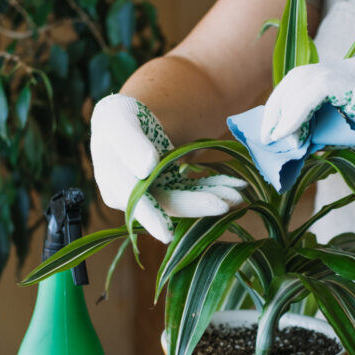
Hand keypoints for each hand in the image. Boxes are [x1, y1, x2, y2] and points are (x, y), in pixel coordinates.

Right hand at [91, 95, 245, 242]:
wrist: (126, 122)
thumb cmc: (118, 119)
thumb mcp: (119, 123)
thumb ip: (130, 144)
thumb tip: (146, 168)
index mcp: (116, 188)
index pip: (136, 204)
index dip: (152, 218)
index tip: (166, 235)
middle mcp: (136, 200)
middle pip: (167, 204)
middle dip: (196, 205)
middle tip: (224, 205)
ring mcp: (157, 196)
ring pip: (186, 200)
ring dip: (212, 197)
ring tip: (238, 194)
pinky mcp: (173, 190)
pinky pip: (195, 191)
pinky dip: (214, 187)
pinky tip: (235, 186)